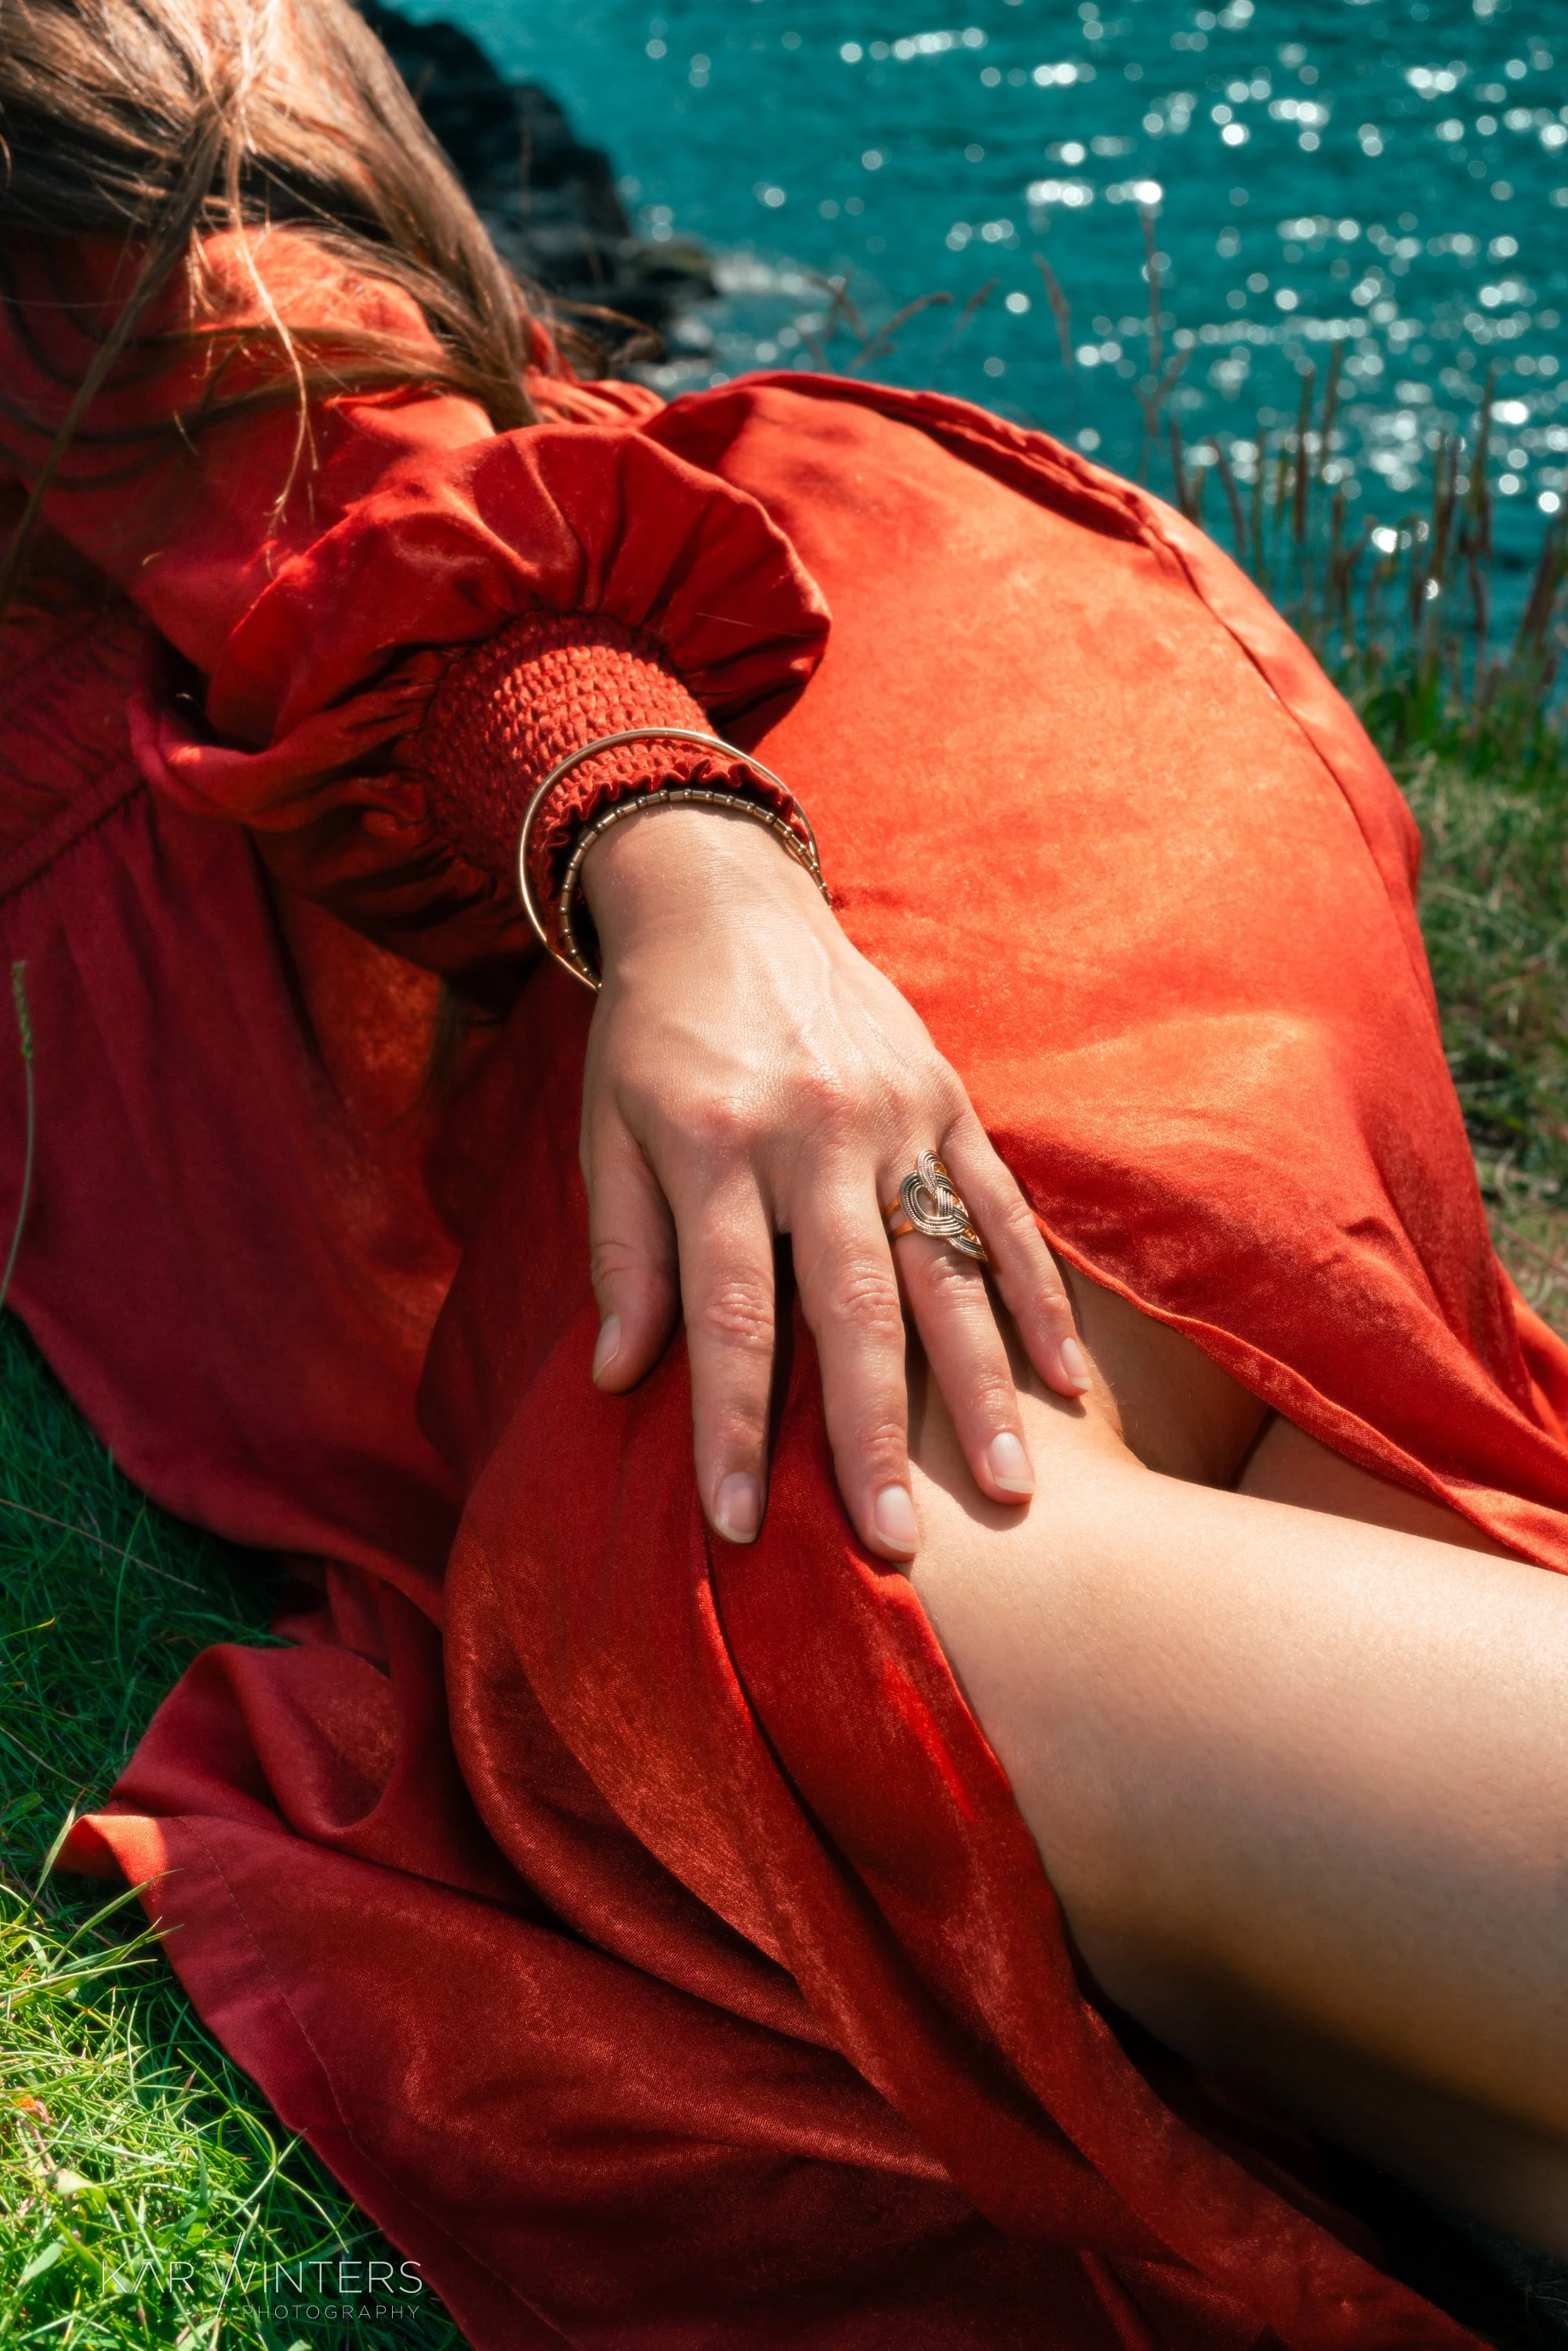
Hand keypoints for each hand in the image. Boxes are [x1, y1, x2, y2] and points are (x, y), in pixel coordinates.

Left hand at [578, 802, 1089, 1559]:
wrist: (724, 898)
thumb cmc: (651, 1035)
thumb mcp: (606, 1130)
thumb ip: (622, 1252)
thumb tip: (621, 1377)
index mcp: (714, 1146)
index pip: (730, 1314)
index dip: (733, 1427)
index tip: (739, 1526)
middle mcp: (814, 1134)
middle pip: (853, 1307)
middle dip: (874, 1435)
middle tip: (896, 1541)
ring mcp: (894, 1115)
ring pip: (946, 1268)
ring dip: (980, 1386)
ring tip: (1010, 1489)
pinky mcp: (947, 1098)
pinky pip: (1001, 1208)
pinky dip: (1035, 1296)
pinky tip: (1065, 1383)